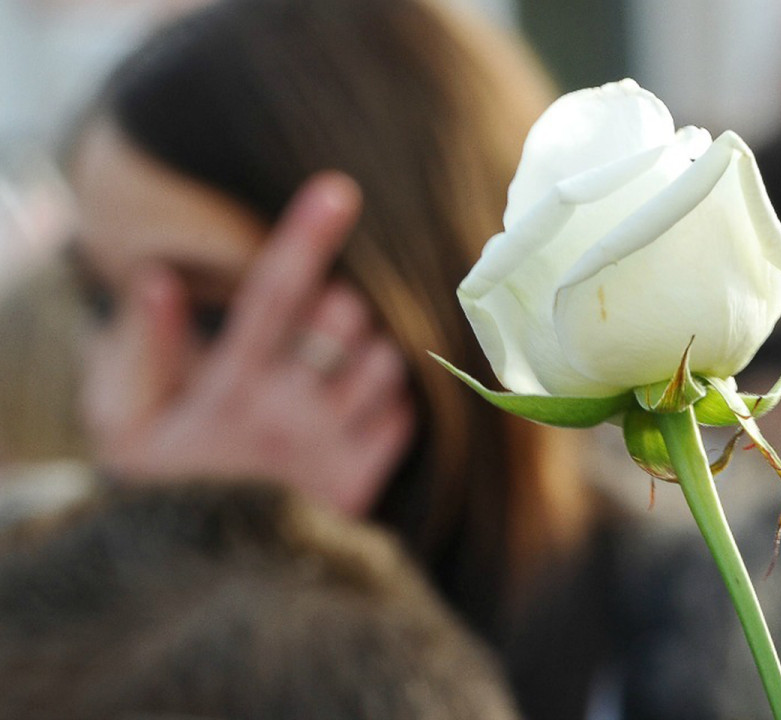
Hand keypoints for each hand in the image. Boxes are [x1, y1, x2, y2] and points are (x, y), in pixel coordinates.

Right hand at [81, 173, 415, 515]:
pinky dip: (391, 399)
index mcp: (230, 388)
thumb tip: (159, 278)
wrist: (207, 580)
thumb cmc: (161, 493)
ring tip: (341, 367)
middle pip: (347, 319)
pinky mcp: (361, 480)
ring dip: (372, 350)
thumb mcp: (126, 426)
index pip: (272, 294)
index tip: (338, 189)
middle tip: (327, 320)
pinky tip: (359, 407)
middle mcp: (288, 412)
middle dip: (343, 305)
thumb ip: (141, 350)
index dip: (305, 236)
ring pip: (386, 363)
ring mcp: (330, 447)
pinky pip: (403, 416)